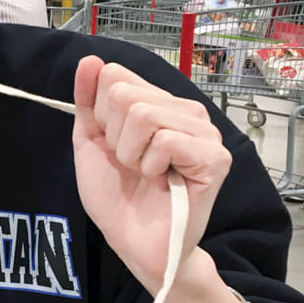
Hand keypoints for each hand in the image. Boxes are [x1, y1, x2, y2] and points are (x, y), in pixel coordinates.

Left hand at [72, 57, 231, 295]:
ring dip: (131, 154)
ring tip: (146, 173)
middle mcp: (185, 111)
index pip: (114, 75)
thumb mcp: (90, 142)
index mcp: (158, 102)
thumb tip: (90, 60)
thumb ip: (88, 101)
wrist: (133, 242)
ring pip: (144, 114)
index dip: (101, 116)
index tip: (113, 145)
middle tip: (131, 165)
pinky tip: (162, 181)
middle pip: (125, 94)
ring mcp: (205, 132)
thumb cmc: (117, 196)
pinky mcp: (215, 157)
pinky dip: (151, 166)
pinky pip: (166, 140)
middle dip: (114, 137)